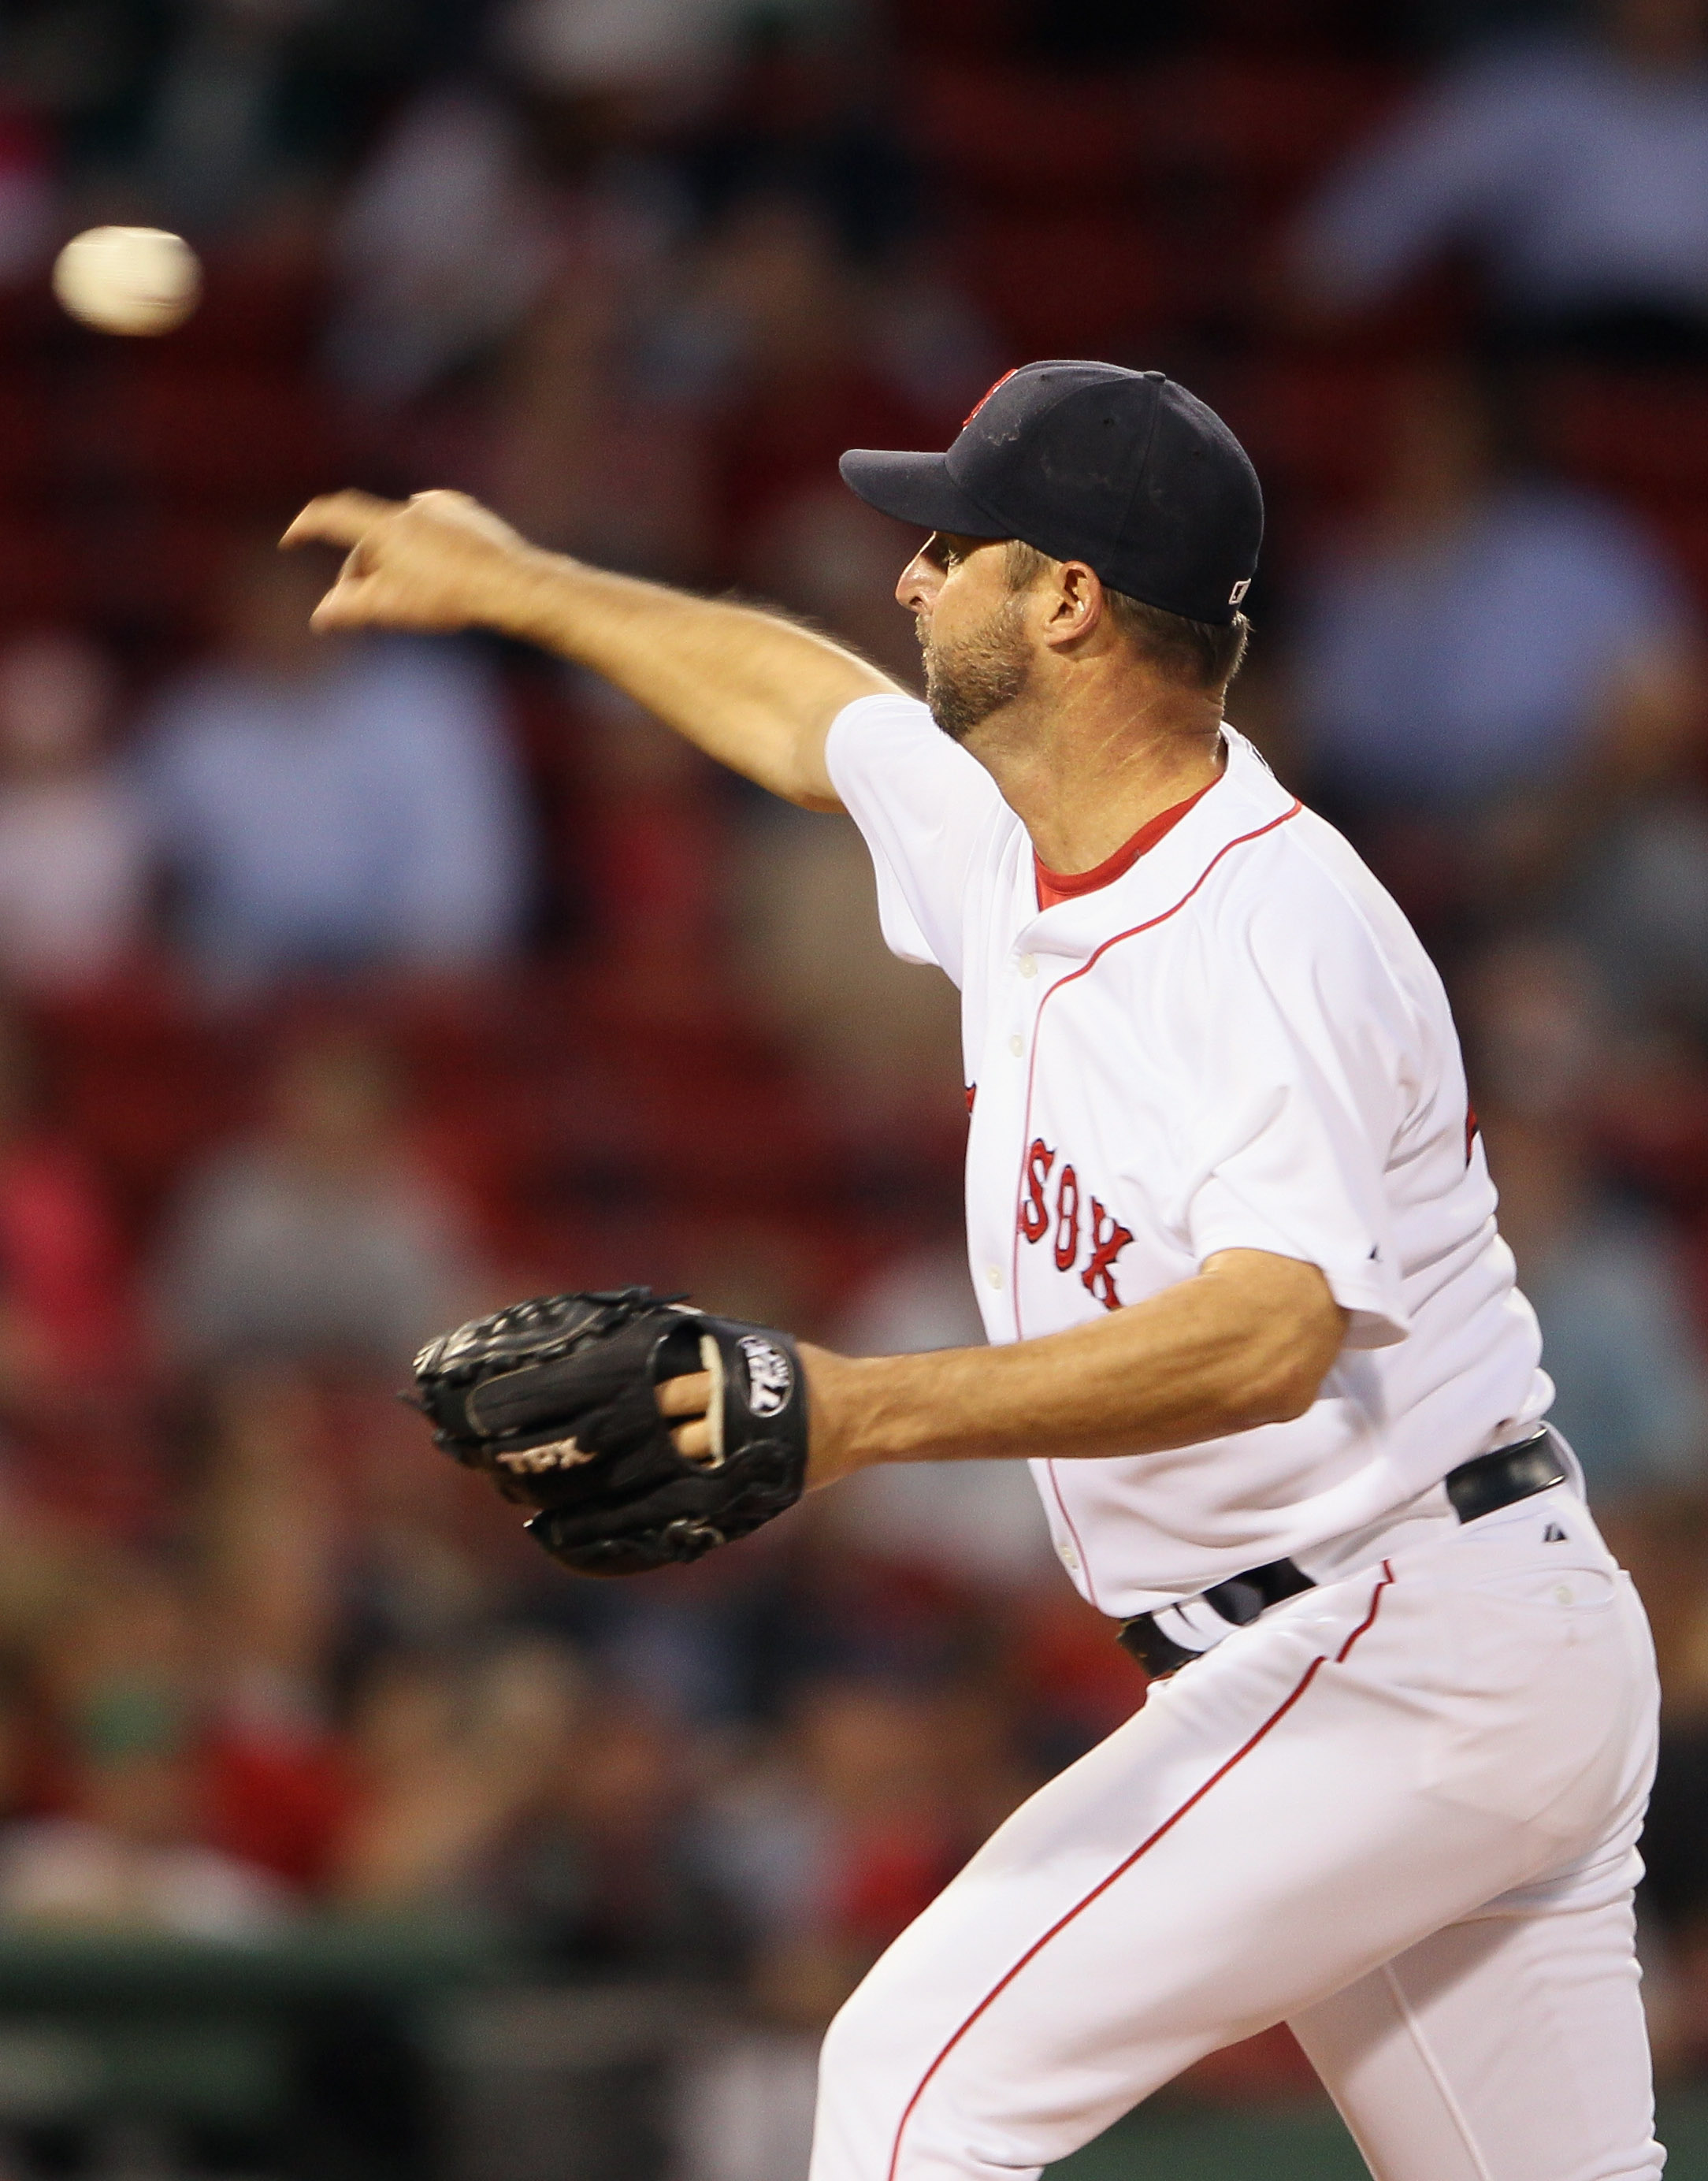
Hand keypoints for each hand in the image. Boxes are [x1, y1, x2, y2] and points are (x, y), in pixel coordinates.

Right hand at [280, 489, 548, 635]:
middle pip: (369, 537)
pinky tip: (433, 568)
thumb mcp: (390, 608)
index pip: (331, 515)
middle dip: (361, 571)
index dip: (306, 526)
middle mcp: (409, 507)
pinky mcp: (467, 514)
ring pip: (401, 534)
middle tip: (363, 607)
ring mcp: (441, 507)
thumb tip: (321, 616)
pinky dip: (423, 548)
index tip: (293, 540)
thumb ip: (348, 610)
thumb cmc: (450, 597)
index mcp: (384, 525)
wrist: (513, 586)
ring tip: (406, 595)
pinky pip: (432, 528)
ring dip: (393, 561)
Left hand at [655, 1344, 859, 1487]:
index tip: (630, 1407)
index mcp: (729, 1385)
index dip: (647, 1403)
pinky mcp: (757, 1487)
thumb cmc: (814, 1376)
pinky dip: (696, 1495)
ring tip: (655, 1471)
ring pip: (688, 1474)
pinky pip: (713, 1497)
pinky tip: (680, 1495)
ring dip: (672, 1473)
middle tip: (636, 1446)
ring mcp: (743, 1460)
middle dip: (654, 1444)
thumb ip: (724, 1350)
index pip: (670, 1396)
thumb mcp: (767, 1350)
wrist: (861, 1414)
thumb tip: (678, 1331)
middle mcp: (731, 1424)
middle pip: (673, 1441)